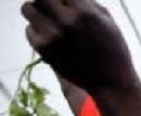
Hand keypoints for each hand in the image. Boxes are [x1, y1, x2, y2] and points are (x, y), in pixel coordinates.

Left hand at [21, 0, 135, 92]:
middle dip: (47, 1)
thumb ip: (86, 2)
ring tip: (48, 20)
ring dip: (36, 11)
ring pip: (27, 9)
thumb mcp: (107, 20)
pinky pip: (29, 30)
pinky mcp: (44, 49)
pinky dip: (37, 31)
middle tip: (53, 8)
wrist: (111, 83)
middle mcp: (66, 21)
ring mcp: (52, 35)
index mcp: (85, 11)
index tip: (64, 3)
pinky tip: (51, 37)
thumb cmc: (113, 49)